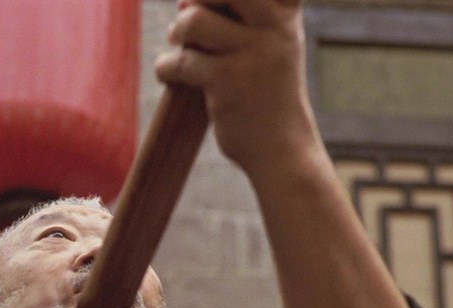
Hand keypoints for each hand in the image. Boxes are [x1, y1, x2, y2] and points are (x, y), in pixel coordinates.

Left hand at [155, 0, 320, 175]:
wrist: (283, 148)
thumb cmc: (268, 93)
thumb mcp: (267, 47)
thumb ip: (237, 19)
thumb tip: (183, 1)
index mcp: (286, 13)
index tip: (214, 7)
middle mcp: (274, 27)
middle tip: (188, 14)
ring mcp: (252, 54)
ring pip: (194, 20)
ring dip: (178, 30)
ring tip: (178, 43)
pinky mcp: (228, 82)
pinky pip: (181, 61)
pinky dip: (166, 67)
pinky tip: (169, 74)